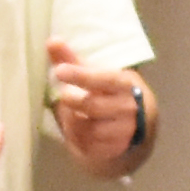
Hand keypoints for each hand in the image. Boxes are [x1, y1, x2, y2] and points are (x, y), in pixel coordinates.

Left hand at [46, 38, 150, 173]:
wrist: (137, 127)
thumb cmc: (111, 94)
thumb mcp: (96, 76)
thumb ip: (73, 60)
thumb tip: (51, 41)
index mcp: (126, 83)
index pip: (104, 78)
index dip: (81, 75)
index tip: (59, 71)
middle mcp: (131, 107)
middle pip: (94, 106)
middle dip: (73, 101)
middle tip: (63, 96)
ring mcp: (127, 131)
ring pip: (90, 129)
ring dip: (73, 123)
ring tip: (71, 114)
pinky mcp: (118, 149)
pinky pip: (90, 146)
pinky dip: (78, 138)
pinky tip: (78, 130)